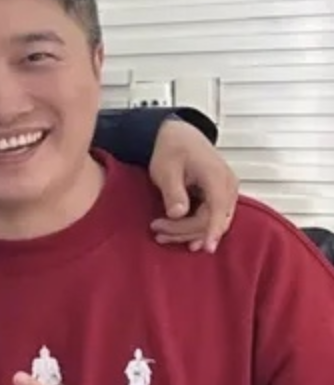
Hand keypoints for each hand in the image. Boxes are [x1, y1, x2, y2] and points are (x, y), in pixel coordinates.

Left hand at [147, 119, 237, 251]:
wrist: (179, 136)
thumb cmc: (172, 149)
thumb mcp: (166, 169)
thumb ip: (173, 191)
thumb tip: (178, 213)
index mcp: (216, 176)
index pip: (218, 209)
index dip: (211, 230)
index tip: (206, 248)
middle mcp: (227, 185)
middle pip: (213, 219)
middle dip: (186, 231)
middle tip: (157, 231)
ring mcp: (226, 191)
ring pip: (214, 221)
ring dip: (189, 232)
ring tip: (161, 234)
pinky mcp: (220, 196)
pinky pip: (213, 217)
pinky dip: (197, 227)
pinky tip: (184, 239)